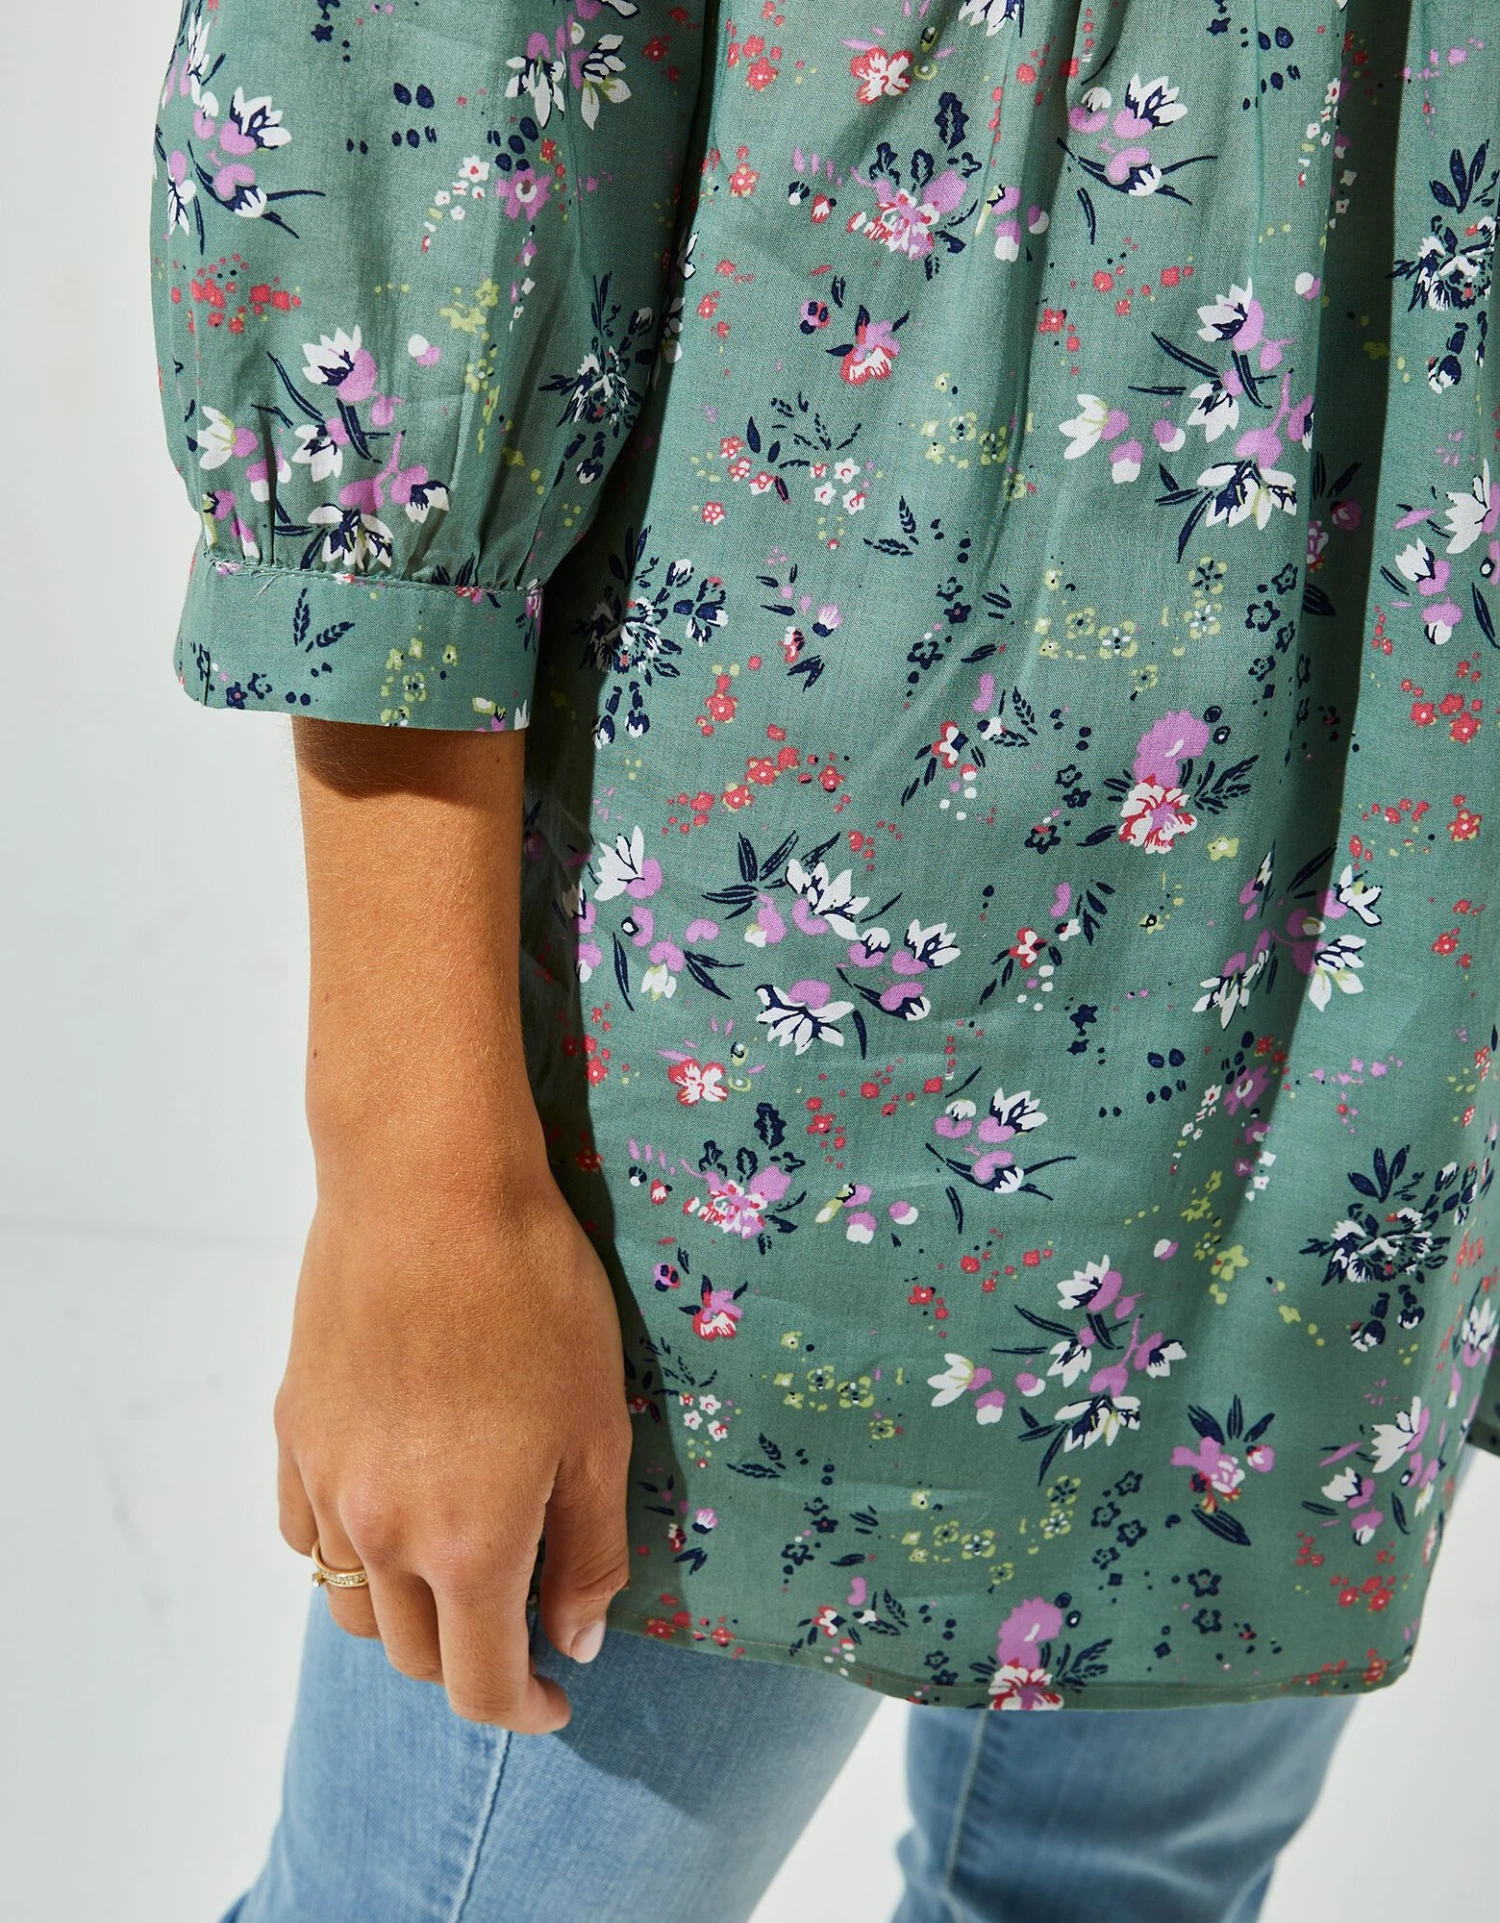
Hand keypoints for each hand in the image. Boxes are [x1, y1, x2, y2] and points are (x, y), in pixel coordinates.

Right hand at [274, 1172, 633, 1732]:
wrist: (428, 1188)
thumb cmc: (534, 1297)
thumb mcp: (597, 1429)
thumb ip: (590, 1551)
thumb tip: (575, 1642)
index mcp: (468, 1544)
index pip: (479, 1685)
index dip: (525, 1710)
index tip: (558, 1700)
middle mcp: (380, 1532)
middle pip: (413, 1653)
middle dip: (471, 1661)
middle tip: (524, 1622)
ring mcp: (324, 1482)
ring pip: (351, 1601)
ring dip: (407, 1612)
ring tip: (456, 1572)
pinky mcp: (294, 1430)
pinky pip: (305, 1532)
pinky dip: (347, 1553)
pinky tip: (386, 1514)